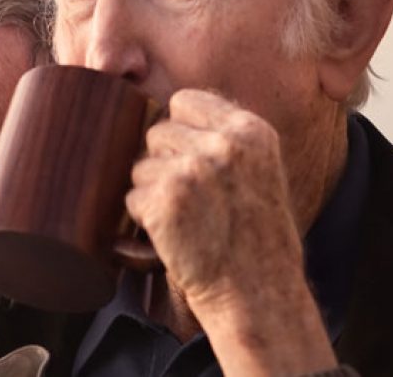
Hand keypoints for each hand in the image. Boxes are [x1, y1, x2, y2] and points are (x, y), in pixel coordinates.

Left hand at [126, 89, 335, 374]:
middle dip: (163, 162)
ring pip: (140, 165)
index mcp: (250, 131)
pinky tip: (173, 234)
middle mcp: (222, 145)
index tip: (188, 156)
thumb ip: (223, 138)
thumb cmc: (257, 236)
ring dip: (151, 192)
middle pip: (156, 132)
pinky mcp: (165, 201)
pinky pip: (132, 197)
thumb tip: (168, 111)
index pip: (184, 101)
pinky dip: (143, 218)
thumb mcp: (261, 170)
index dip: (178, 129)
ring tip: (186, 219)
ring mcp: (192, 171)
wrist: (257, 291)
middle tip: (190, 198)